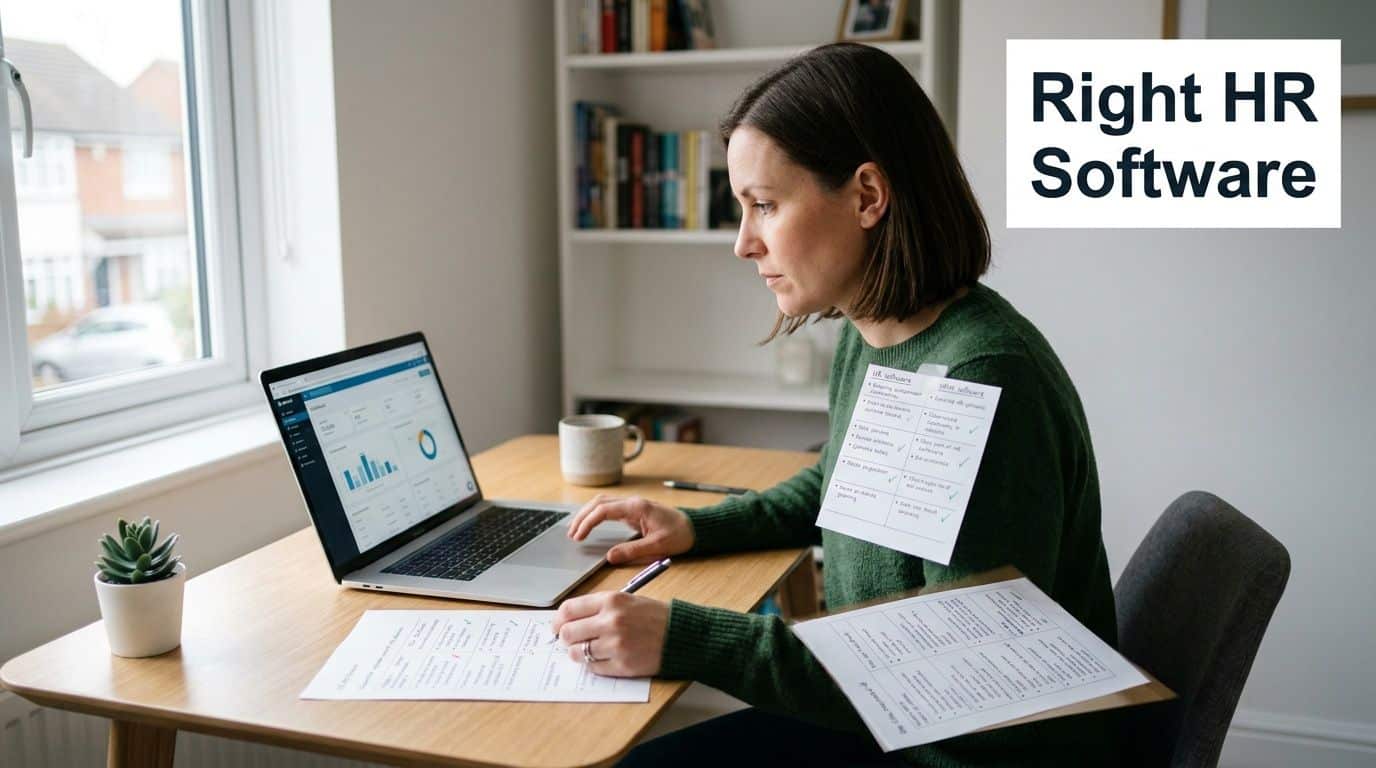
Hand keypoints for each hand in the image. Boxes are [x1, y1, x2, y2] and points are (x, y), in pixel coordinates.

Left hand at [553, 591, 668, 676]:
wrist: (681, 635)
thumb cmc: (653, 616)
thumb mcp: (626, 600)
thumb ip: (598, 607)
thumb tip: (567, 620)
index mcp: (611, 600)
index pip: (568, 610)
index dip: (557, 620)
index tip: (557, 627)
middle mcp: (611, 621)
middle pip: (568, 633)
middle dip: (565, 639)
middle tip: (570, 641)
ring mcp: (616, 645)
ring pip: (578, 653)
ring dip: (578, 653)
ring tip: (588, 651)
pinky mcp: (622, 665)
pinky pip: (594, 668)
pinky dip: (594, 665)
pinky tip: (604, 658)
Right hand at [566, 494, 693, 563]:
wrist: (695, 528)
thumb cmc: (679, 535)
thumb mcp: (657, 547)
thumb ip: (632, 551)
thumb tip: (609, 556)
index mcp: (636, 508)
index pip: (603, 510)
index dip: (587, 523)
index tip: (578, 537)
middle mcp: (632, 503)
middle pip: (599, 503)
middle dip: (582, 517)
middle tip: (571, 534)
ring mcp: (632, 505)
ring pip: (602, 503)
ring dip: (587, 514)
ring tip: (575, 530)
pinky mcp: (634, 511)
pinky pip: (609, 508)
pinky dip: (596, 514)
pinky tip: (590, 524)